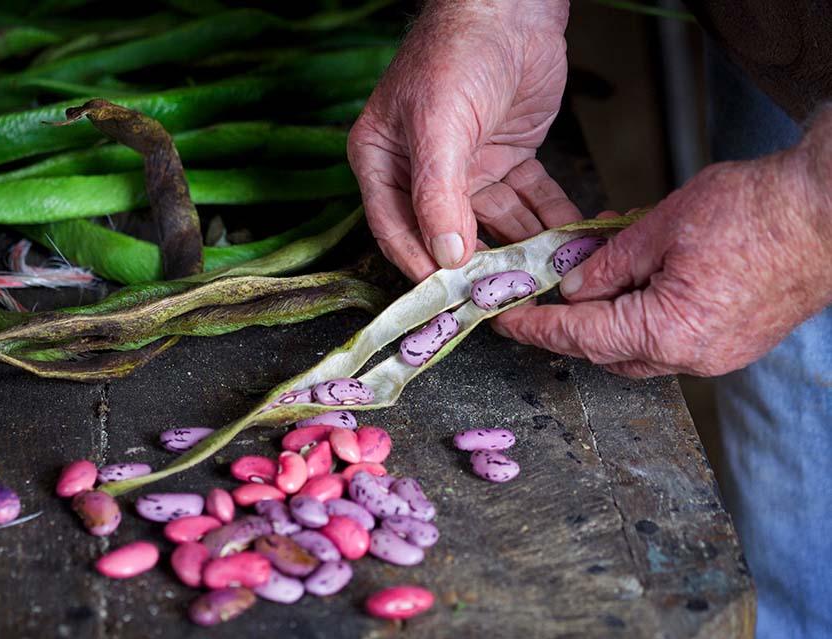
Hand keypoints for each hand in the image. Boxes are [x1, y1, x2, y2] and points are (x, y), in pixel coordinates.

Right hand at [348, 0, 573, 281]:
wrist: (514, 8)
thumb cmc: (458, 51)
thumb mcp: (439, 123)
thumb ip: (438, 193)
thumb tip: (444, 256)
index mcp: (384, 162)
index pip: (395, 228)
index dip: (419, 264)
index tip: (448, 295)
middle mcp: (423, 172)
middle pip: (446, 234)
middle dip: (477, 263)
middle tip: (502, 292)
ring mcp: (468, 170)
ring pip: (494, 223)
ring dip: (520, 248)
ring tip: (545, 274)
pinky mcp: (509, 162)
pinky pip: (529, 201)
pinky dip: (548, 221)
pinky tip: (568, 241)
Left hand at [493, 113, 831, 377]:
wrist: (828, 210)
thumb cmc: (757, 211)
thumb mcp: (662, 226)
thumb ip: (610, 263)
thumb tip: (575, 287)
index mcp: (668, 330)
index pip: (581, 337)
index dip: (538, 328)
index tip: (507, 322)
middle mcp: (692, 355)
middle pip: (606, 353)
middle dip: (568, 330)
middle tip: (539, 303)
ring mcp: (717, 355)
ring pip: (637, 352)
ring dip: (605, 326)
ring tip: (584, 289)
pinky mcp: (733, 344)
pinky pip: (669, 344)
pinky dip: (640, 323)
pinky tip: (631, 291)